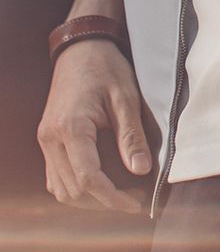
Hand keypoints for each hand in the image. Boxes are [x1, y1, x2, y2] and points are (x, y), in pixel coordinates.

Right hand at [36, 40, 151, 213]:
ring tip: (120, 193)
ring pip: (62, 189)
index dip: (113, 198)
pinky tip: (101, 182)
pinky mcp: (47, 140)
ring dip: (90, 199)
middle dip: (104, 201)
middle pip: (73, 190)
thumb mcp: (126, 99)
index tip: (137, 203)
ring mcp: (46, 140)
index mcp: (71, 128)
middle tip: (134, 197)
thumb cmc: (105, 68)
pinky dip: (77, 187)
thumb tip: (141, 171)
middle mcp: (51, 138)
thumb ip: (132, 136)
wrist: (81, 48)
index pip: (89, 179)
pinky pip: (56, 177)